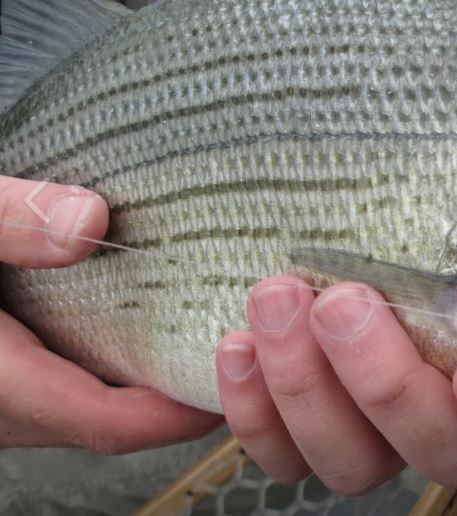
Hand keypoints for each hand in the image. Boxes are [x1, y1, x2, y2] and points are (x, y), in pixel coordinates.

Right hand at [0, 176, 220, 451]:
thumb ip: (5, 221)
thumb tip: (91, 221)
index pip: (107, 422)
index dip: (181, 413)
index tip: (242, 382)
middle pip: (105, 423)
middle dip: (176, 401)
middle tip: (244, 354)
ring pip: (81, 409)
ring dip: (142, 386)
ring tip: (205, 335)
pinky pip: (60, 388)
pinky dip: (106, 367)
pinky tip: (137, 322)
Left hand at [216, 0, 456, 493]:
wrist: (317, 182)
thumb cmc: (416, 155)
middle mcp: (456, 396)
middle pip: (451, 448)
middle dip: (390, 384)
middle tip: (342, 295)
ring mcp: (376, 414)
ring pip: (361, 462)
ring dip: (314, 390)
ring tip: (276, 291)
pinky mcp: (304, 418)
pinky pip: (285, 456)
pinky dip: (256, 412)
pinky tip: (235, 342)